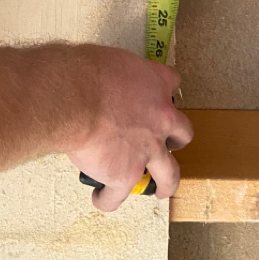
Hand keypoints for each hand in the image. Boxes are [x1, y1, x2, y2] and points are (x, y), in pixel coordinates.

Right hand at [65, 46, 192, 210]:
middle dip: (176, 139)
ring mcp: (147, 150)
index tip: (155, 97)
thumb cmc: (85, 72)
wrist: (75, 98)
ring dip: (165, 182)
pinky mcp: (126, 174)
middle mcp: (160, 118)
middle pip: (183, 132)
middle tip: (167, 144)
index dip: (164, 92)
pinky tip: (101, 197)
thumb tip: (103, 84)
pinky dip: (108, 198)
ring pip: (169, 173)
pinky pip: (118, 194)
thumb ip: (118, 77)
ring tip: (159, 189)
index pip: (172, 82)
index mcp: (155, 83)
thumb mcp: (110, 61)